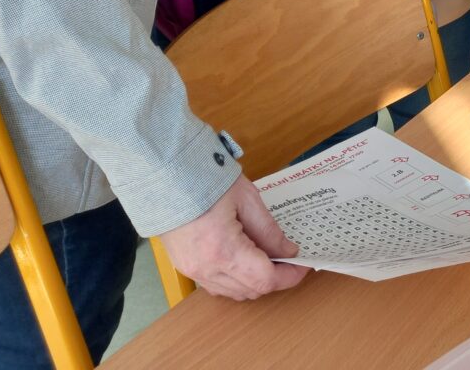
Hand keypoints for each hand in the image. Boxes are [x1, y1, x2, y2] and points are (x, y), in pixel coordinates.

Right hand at [158, 176, 307, 300]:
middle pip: (252, 290)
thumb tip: (288, 252)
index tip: (302, 264)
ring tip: (269, 257)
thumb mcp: (247, 200)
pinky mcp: (185, 268)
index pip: (265, 280)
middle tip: (289, 257)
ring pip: (234, 293)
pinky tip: (245, 261)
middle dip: (276, 278)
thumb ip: (269, 231)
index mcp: (223, 250)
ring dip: (256, 281)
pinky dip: (236, 281)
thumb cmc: (207, 181)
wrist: (166, 176)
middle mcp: (206, 268)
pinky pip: (217, 286)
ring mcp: (193, 271)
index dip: (290, 276)